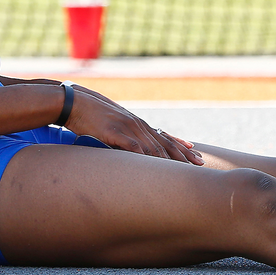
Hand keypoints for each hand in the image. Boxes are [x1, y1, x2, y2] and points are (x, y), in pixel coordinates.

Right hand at [64, 84, 203, 165]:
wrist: (75, 104)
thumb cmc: (92, 116)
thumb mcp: (113, 126)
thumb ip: (125, 137)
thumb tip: (133, 150)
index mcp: (138, 125)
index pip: (165, 137)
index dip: (182, 147)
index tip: (197, 155)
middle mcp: (137, 125)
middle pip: (165, 143)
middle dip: (184, 155)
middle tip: (200, 165)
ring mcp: (127, 128)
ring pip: (153, 147)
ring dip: (169, 160)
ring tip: (183, 171)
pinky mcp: (115, 133)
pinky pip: (133, 147)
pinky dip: (146, 158)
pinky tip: (155, 167)